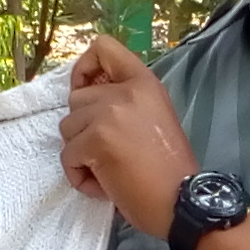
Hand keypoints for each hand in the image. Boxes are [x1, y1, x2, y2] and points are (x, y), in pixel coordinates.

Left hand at [57, 35, 197, 238]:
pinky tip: (104, 186)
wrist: (182, 202)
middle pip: (76, 99)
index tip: (87, 90)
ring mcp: (108, 114)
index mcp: (144, 83)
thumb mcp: (154, 118)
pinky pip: (68, 156)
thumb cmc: (170, 170)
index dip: (85, 68)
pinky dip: (79, 177)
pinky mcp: (95, 140)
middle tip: (109, 152)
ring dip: (81, 154)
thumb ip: (126, 103)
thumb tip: (89, 103)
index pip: (103, 47)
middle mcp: (125, 92)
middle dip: (84, 129)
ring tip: (109, 171)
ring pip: (67, 128)